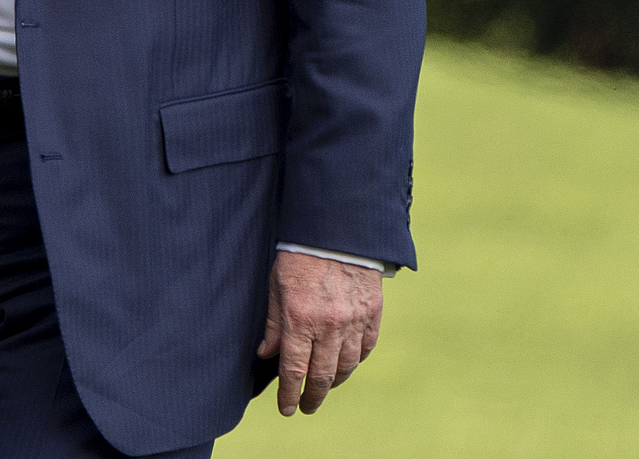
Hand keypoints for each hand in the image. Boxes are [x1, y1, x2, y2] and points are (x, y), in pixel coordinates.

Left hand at [256, 249, 382, 416]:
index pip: (294, 370)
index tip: (286, 409)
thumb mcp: (276, 286)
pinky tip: (346, 364)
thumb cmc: (299, 255)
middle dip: (312, 397)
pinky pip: (366, 348)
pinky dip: (356, 361)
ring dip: (334, 382)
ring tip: (325, 386)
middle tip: (306, 406)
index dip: (289, 394)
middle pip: (322, 376)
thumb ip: (274, 324)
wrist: (336, 230)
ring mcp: (354, 321)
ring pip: (346, 366)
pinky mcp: (372, 313)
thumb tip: (266, 354)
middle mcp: (329, 326)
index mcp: (300, 319)